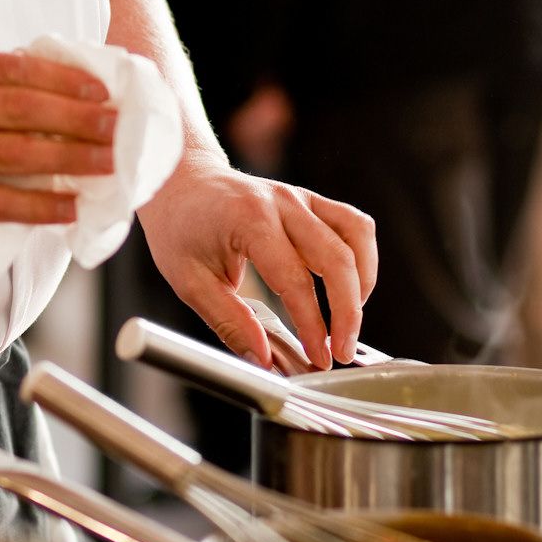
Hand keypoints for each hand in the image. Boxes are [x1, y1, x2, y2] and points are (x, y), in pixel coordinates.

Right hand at [0, 44, 117, 240]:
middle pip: (20, 109)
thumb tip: (18, 83)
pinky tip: (66, 207)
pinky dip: (35, 205)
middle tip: (115, 125)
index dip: (61, 80)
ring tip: (105, 165)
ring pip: (12, 155)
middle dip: (77, 118)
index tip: (97, 90)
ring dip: (67, 159)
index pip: (10, 69)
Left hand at [137, 156, 376, 369]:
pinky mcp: (309, 200)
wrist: (178, 182)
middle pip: (337, 260)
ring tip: (350, 321)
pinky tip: (349, 287)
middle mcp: (282, 203)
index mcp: (250, 221)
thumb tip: (262, 359)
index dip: (312, 324)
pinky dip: (360, 257)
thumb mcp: (189, 282)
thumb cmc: (179, 228)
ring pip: (356, 237)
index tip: (319, 356)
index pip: (295, 281)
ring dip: (363, 283)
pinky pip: (352, 224)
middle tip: (342, 351)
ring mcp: (300, 198)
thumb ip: (229, 321)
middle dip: (348, 312)